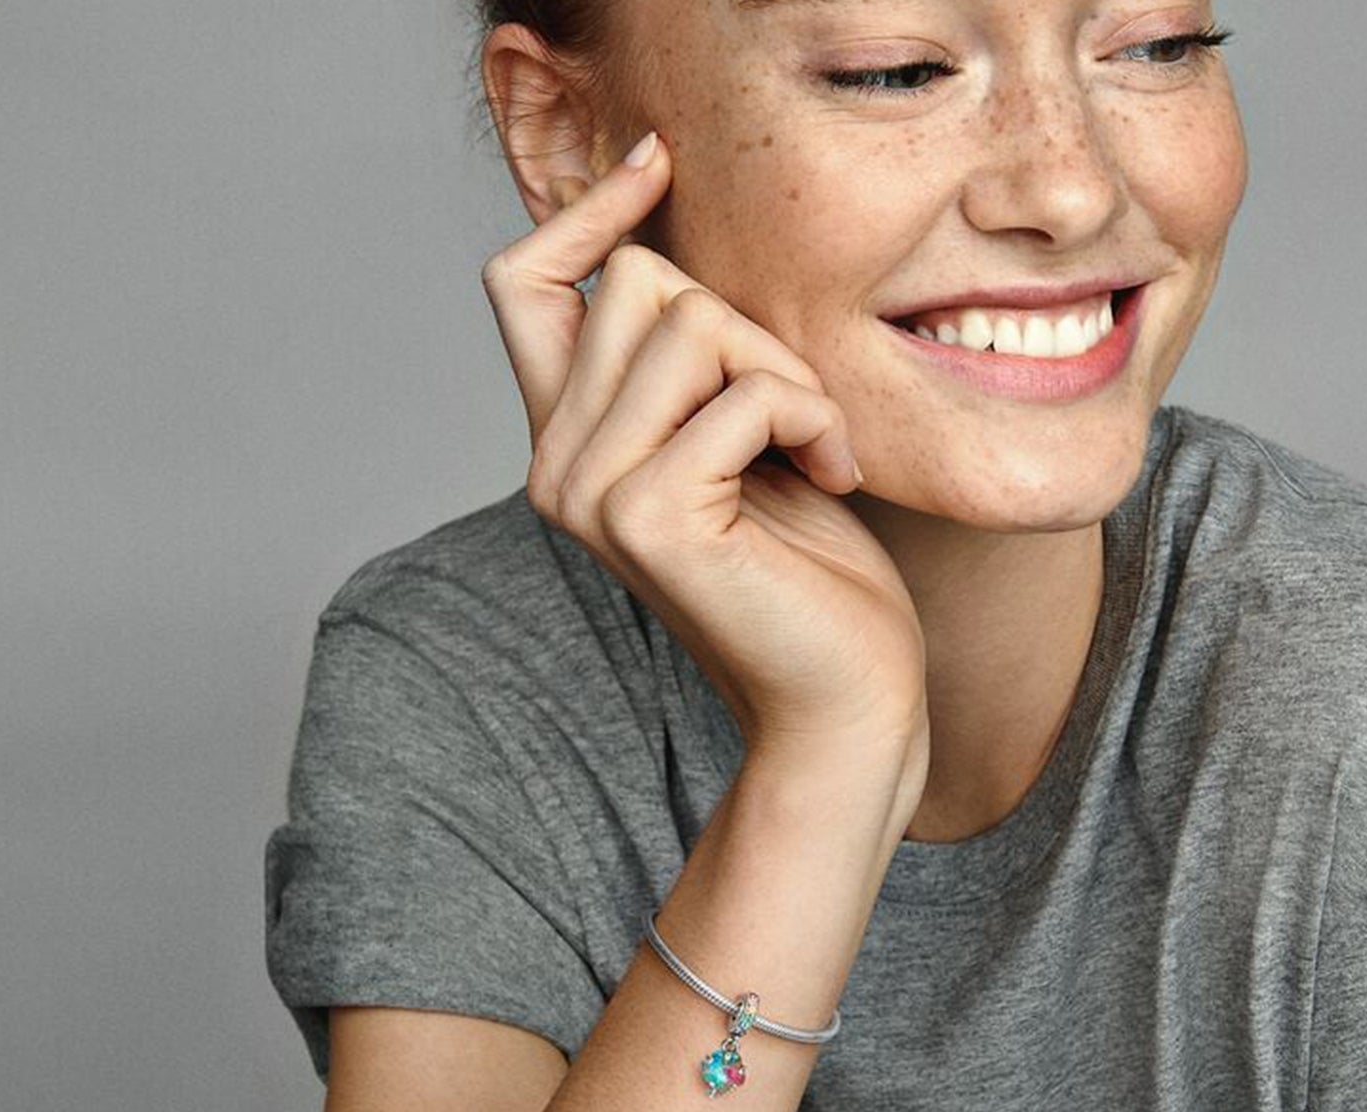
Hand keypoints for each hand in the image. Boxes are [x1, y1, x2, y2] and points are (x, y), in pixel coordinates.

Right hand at [481, 133, 929, 786]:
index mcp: (569, 439)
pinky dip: (814, 420)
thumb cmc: (810, 568)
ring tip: (817, 453)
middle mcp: (556, 463)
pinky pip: (746, 392)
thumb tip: (669, 229)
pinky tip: (832, 480)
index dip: (585, 212)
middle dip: (750, 330)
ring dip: (791, 376)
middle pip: (640, 283)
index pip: (522, 282)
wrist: (844, 694)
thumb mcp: (741, 433)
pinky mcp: (646, 517)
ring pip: (694, 323)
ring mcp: (590, 491)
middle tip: (801, 417)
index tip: (659, 160)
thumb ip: (690, 358)